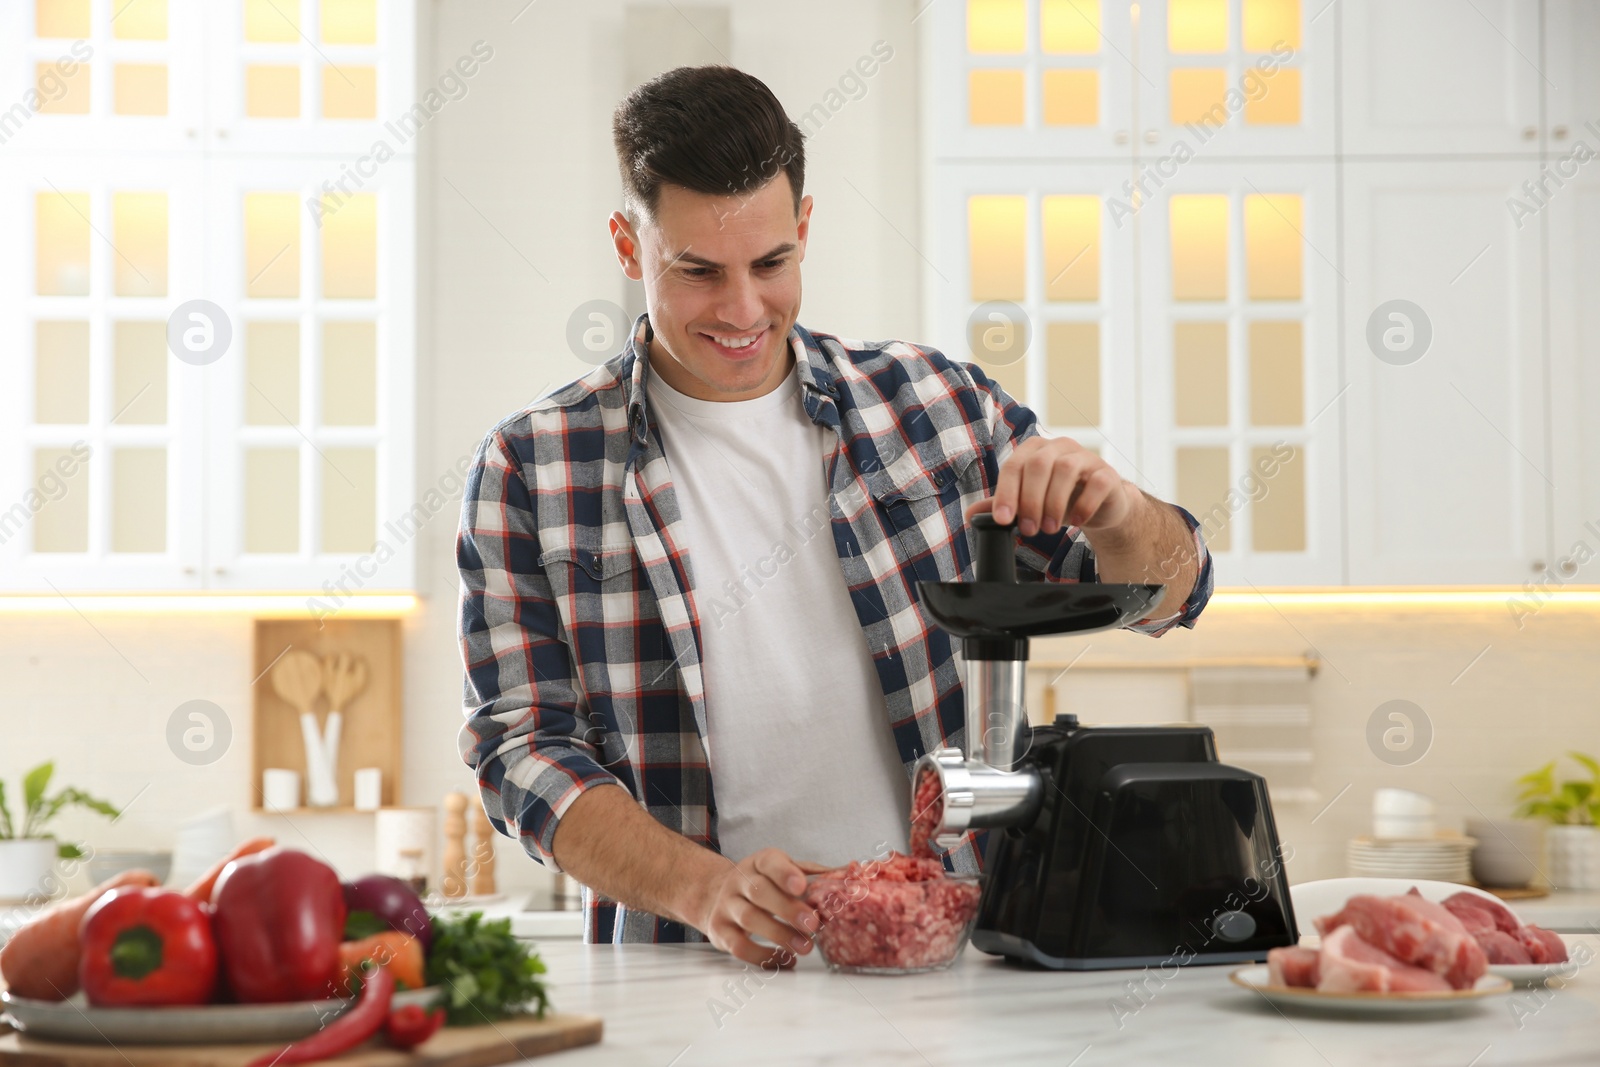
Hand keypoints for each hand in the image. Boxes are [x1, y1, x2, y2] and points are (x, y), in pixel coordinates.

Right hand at [691, 849, 827, 968]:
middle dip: (788, 910)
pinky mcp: (719, 931)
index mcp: (760, 862)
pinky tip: (785, 959)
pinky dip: (763, 956)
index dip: (785, 874)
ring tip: (805, 948)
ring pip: (749, 919)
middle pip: (759, 892)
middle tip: (813, 925)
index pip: (770, 862)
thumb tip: (851, 877)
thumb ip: (815, 876)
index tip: (802, 886)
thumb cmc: (766, 886)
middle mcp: (739, 880)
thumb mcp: (786, 873)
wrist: (720, 897)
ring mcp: (726, 905)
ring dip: (780, 935)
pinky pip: (739, 946)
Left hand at [966, 436, 1138, 536]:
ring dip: (1054, 503)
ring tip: (1049, 528)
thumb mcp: (1028, 502)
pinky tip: (1077, 521)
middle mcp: (1059, 447)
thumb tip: (969, 514)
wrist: (1100, 507)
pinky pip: (1096, 482)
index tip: (1003, 520)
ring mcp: (1085, 457)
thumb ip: (1002, 504)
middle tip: (1029, 530)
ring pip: (1066, 470)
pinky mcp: (1107, 473)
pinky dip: (1084, 503)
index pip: (1014, 466)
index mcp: (1035, 451)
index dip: (1006, 493)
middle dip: (1030, 501)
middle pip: (1038, 465)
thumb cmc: (1060, 499)